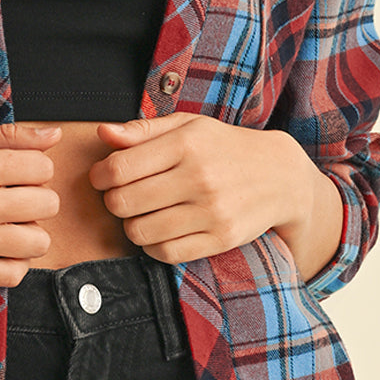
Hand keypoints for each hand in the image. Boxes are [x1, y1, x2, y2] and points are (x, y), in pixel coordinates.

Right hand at [0, 123, 62, 286]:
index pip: (43, 166)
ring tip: (8, 223)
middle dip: (36, 197)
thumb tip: (53, 135)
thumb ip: (5, 136)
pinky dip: (14, 263)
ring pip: (38, 242)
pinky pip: (12, 275)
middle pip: (48, 204)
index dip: (34, 166)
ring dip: (30, 232)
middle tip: (12, 196)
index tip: (16, 170)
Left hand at [87, 114, 340, 276]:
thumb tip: (102, 133)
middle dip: (114, 201)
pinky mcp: (221, 238)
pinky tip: (159, 231)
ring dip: (131, 225)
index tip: (102, 177)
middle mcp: (199, 177)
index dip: (99, 176)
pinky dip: (152, 246)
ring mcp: (211, 211)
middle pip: (124, 202)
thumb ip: (142, 130)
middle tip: (122, 196)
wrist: (280, 175)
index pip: (118, 168)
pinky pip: (166, 253)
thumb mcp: (187, 126)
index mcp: (186, 144)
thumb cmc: (223, 148)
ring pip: (140, 232)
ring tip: (142, 213)